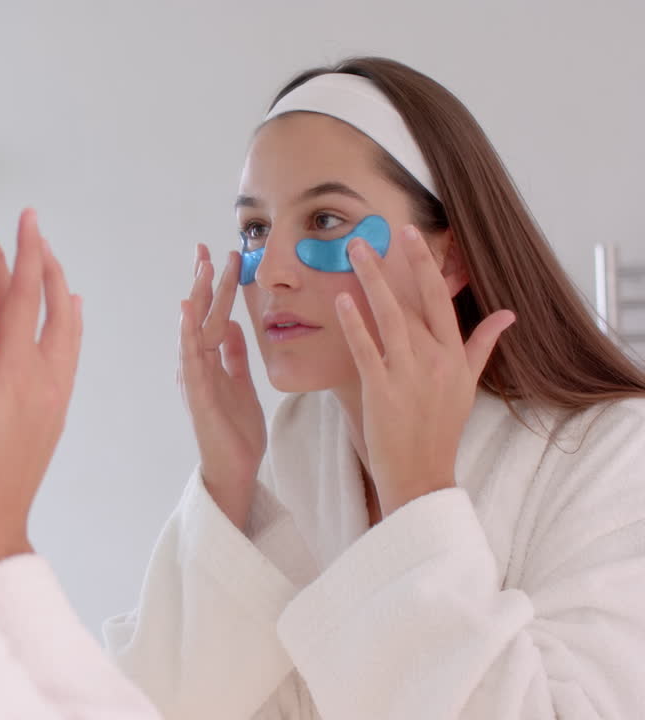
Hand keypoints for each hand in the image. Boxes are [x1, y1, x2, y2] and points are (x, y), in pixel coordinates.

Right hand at [0, 209, 82, 570]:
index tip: (24, 219)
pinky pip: (68, 352)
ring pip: (65, 327)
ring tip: (46, 262)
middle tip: (29, 231)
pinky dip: (67, 322)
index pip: (24, 299)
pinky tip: (66, 316)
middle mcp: (43, 381)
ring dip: (56, 289)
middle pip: (51, 306)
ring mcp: (52, 397)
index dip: (22, 255)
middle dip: (40, 263)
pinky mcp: (51, 412)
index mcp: (14, 375)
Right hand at [180, 245, 266, 529]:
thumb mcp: (241, 383)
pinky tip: (188, 312)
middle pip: (199, 315)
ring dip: (197, 298)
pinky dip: (188, 334)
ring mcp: (194, 379)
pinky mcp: (198, 396)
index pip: (211, 314)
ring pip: (193, 329)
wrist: (235, 470)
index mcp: (209, 360)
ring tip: (201, 268)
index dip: (214, 284)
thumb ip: (233, 354)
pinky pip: (192, 360)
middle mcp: (196, 365)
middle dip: (203, 280)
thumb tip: (229, 323)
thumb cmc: (236, 430)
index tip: (218, 253)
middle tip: (206, 247)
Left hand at [336, 226, 515, 516]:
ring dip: (371, 281)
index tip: (413, 235)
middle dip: (399, 263)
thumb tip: (507, 315)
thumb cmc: (441, 427)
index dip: (427, 265)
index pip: (441, 299)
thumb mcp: (468, 384)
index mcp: (454, 355)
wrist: (422, 473)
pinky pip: (366, 350)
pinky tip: (342, 300)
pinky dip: (355, 324)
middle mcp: (434, 360)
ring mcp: (408, 374)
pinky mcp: (381, 390)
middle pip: (416, 301)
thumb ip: (482, 345)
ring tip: (354, 252)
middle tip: (381, 230)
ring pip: (389, 318)